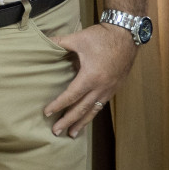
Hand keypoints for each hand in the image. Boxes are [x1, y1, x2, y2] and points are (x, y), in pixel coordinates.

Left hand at [43, 23, 137, 137]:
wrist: (127, 35)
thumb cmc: (101, 37)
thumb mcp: (77, 38)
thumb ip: (58, 42)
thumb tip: (42, 42)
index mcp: (90, 76)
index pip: (71, 96)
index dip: (58, 105)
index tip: (47, 113)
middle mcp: (101, 86)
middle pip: (82, 108)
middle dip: (68, 121)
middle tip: (56, 132)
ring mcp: (110, 88)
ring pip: (94, 110)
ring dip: (82, 122)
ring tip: (72, 133)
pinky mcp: (115, 87)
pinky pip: (101, 104)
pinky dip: (92, 113)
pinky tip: (87, 118)